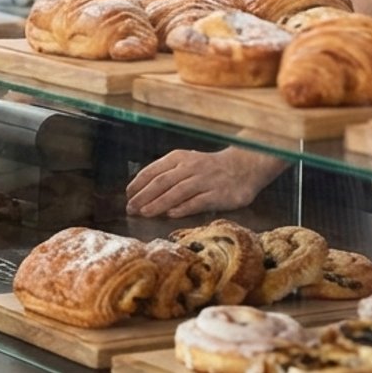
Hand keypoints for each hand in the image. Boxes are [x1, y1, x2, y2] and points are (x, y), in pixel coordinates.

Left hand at [126, 147, 285, 217]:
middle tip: (131, 208)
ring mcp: (205, 181)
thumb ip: (167, 173)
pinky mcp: (219, 195)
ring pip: (177, 192)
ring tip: (145, 213)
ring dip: (158, 203)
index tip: (128, 195)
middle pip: (161, 182)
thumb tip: (143, 191)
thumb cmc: (209, 167)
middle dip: (143, 196)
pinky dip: (182, 208)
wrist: (244, 166)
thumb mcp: (186, 162)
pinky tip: (170, 215)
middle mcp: (190, 167)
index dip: (138, 183)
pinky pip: (197, 202)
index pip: (153, 170)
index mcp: (179, 158)